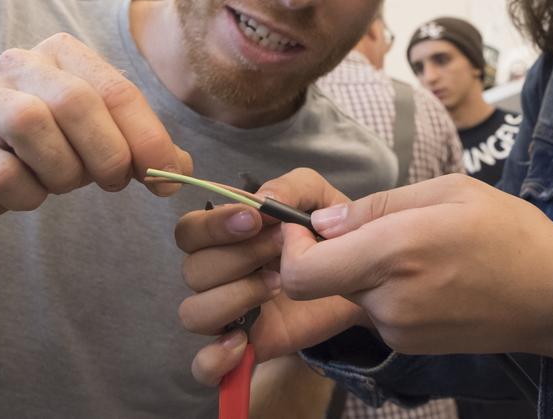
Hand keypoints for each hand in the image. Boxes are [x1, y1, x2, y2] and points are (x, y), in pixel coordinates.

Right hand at [0, 32, 190, 218]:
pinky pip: (1, 173)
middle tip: (114, 183)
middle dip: (107, 153)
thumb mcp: (100, 138)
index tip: (166, 179)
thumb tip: (182, 169)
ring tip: (64, 181)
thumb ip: (143, 147)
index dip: (149, 139)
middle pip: (76, 101)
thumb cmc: (47, 147)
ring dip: (63, 172)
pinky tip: (28, 193)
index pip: (117, 90)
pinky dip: (27, 195)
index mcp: (64, 52)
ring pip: (31, 125)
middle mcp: (19, 62)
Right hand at [173, 169, 364, 385]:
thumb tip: (263, 200)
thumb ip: (291, 188)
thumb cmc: (329, 235)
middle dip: (238, 257)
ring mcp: (228, 314)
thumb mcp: (319, 198)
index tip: (255, 220)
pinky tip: (244, 342)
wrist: (362, 278)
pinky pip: (203, 365)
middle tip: (282, 250)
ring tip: (277, 287)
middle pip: (193, 270)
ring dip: (233, 298)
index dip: (214, 226)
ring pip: (194, 313)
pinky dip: (214, 359)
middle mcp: (218, 275)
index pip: (189, 231)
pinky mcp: (246, 347)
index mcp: (225, 237)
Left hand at [282, 173, 552, 358]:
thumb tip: (322, 223)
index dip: (291, 248)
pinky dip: (386, 290)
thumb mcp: (448, 191)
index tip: (309, 225)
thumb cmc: (509, 232)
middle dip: (329, 254)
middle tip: (365, 229)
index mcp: (396, 251)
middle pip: (322, 282)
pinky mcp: (410, 345)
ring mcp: (399, 329)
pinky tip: (428, 274)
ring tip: (415, 248)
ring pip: (350, 295)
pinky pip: (376, 312)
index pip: (301, 273)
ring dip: (364, 270)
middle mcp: (390, 299)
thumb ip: (377, 206)